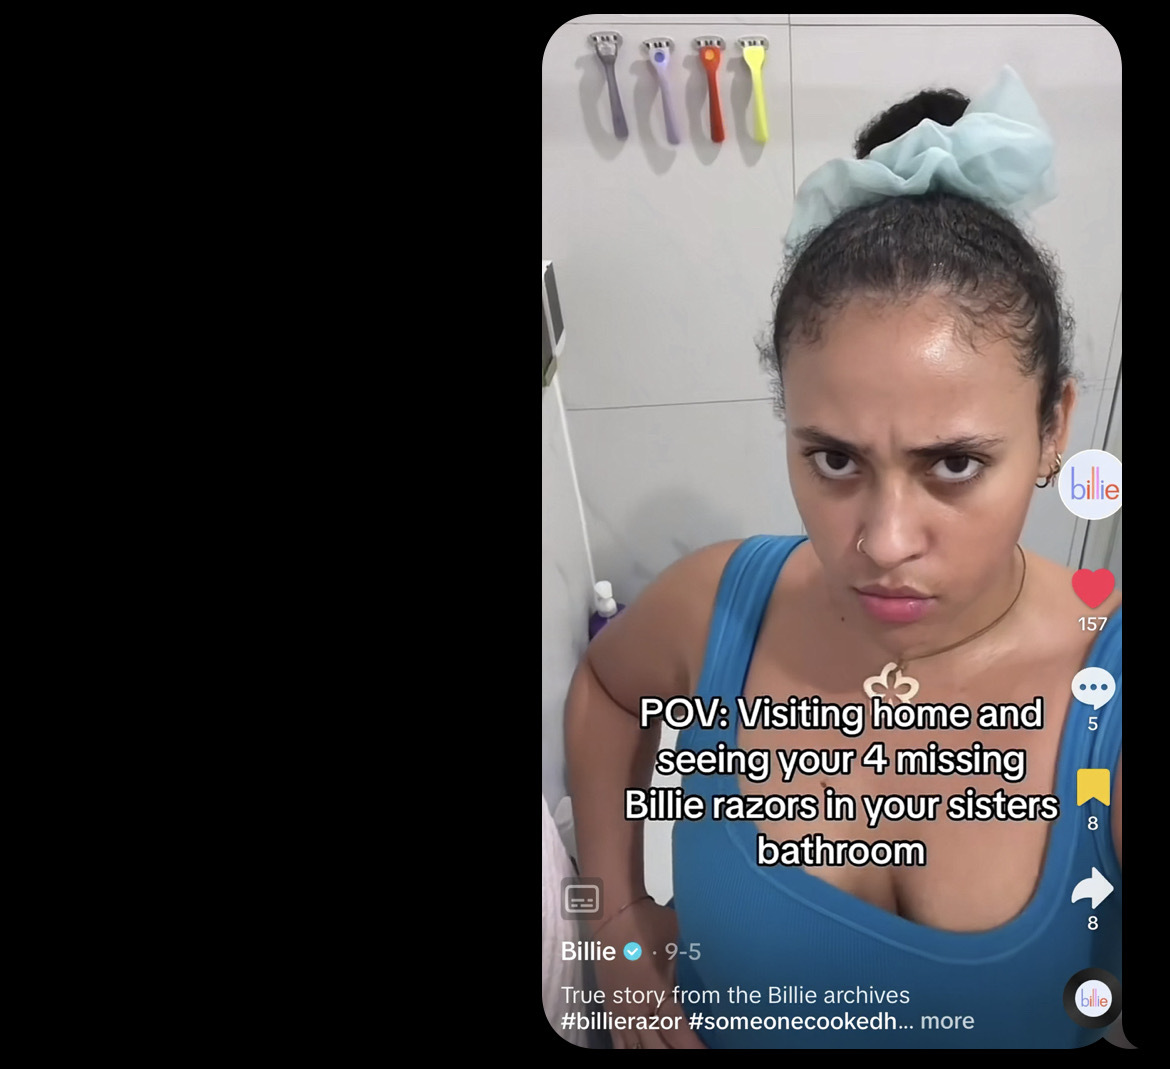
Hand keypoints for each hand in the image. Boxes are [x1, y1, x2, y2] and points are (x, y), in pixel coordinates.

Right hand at [593, 899, 706, 1048]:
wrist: (614, 915)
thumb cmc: (650, 925)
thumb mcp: (680, 943)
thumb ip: (697, 966)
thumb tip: (722, 977)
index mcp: (656, 991)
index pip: (678, 1032)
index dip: (694, 1047)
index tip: (709, 1049)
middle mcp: (637, 1007)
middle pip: (656, 1047)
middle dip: (676, 1052)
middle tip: (697, 1052)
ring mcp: (622, 1011)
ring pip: (637, 1047)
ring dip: (654, 1050)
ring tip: (673, 1051)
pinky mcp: (611, 1009)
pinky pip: (620, 1042)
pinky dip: (631, 1049)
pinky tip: (643, 1050)